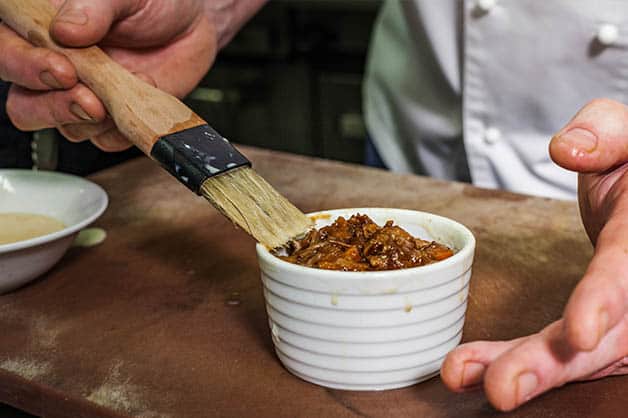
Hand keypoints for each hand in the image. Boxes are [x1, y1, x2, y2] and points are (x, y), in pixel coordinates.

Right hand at [2, 0, 217, 150]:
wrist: (191, 24)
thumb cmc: (153, 2)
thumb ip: (94, 7)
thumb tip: (66, 29)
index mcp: (41, 26)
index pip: (8, 49)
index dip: (24, 64)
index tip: (61, 69)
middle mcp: (55, 65)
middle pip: (24, 102)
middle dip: (53, 107)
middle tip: (88, 99)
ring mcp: (82, 96)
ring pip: (63, 128)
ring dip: (90, 121)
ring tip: (117, 99)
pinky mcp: (111, 119)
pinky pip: (105, 140)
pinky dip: (122, 128)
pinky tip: (138, 99)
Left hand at [440, 98, 627, 410]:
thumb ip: (606, 131)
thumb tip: (567, 148)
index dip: (606, 299)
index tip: (580, 334)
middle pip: (611, 334)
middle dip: (556, 363)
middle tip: (502, 387)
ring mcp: (627, 314)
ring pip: (585, 355)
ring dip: (528, 371)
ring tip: (465, 377)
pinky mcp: (604, 330)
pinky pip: (564, 351)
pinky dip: (521, 361)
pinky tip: (471, 369)